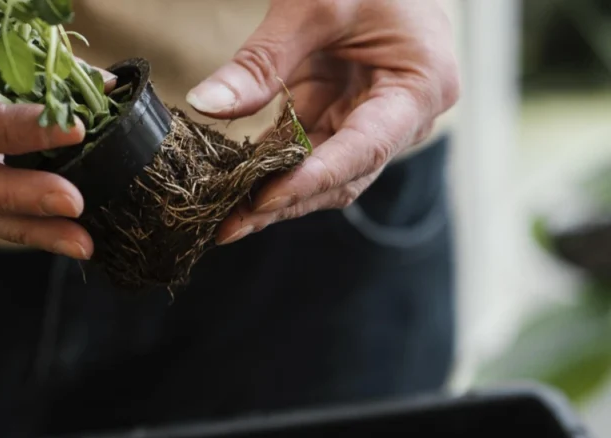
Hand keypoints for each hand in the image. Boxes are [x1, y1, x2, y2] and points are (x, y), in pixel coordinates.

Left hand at [185, 0, 460, 243]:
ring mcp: (374, 119)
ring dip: (271, 193)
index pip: (363, 149)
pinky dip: (269, 168)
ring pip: (320, 173)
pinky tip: (231, 187)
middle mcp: (404, 116)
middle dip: (283, 202)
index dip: (311, 179)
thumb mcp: (313, 5)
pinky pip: (305, 151)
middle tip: (227, 227)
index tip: (262, 201)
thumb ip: (262, 61)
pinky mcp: (344, 115)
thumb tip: (207, 105)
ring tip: (221, 216)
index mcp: (419, 87)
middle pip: (342, 176)